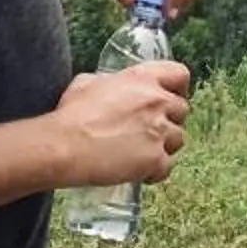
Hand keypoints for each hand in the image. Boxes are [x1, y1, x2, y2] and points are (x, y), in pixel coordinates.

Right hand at [48, 60, 192, 187]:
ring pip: (178, 139)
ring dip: (164, 146)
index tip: (171, 96)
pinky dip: (156, 171)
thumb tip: (109, 86)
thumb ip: (108, 81)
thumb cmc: (71, 115)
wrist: (65, 146)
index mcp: (142, 78)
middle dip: (169, 120)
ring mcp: (159, 131)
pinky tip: (140, 173)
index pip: (179, 74)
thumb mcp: (87, 83)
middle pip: (182, 110)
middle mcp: (156, 101)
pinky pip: (167, 167)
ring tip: (142, 153)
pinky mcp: (155, 159)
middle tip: (150, 130)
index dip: (178, 87)